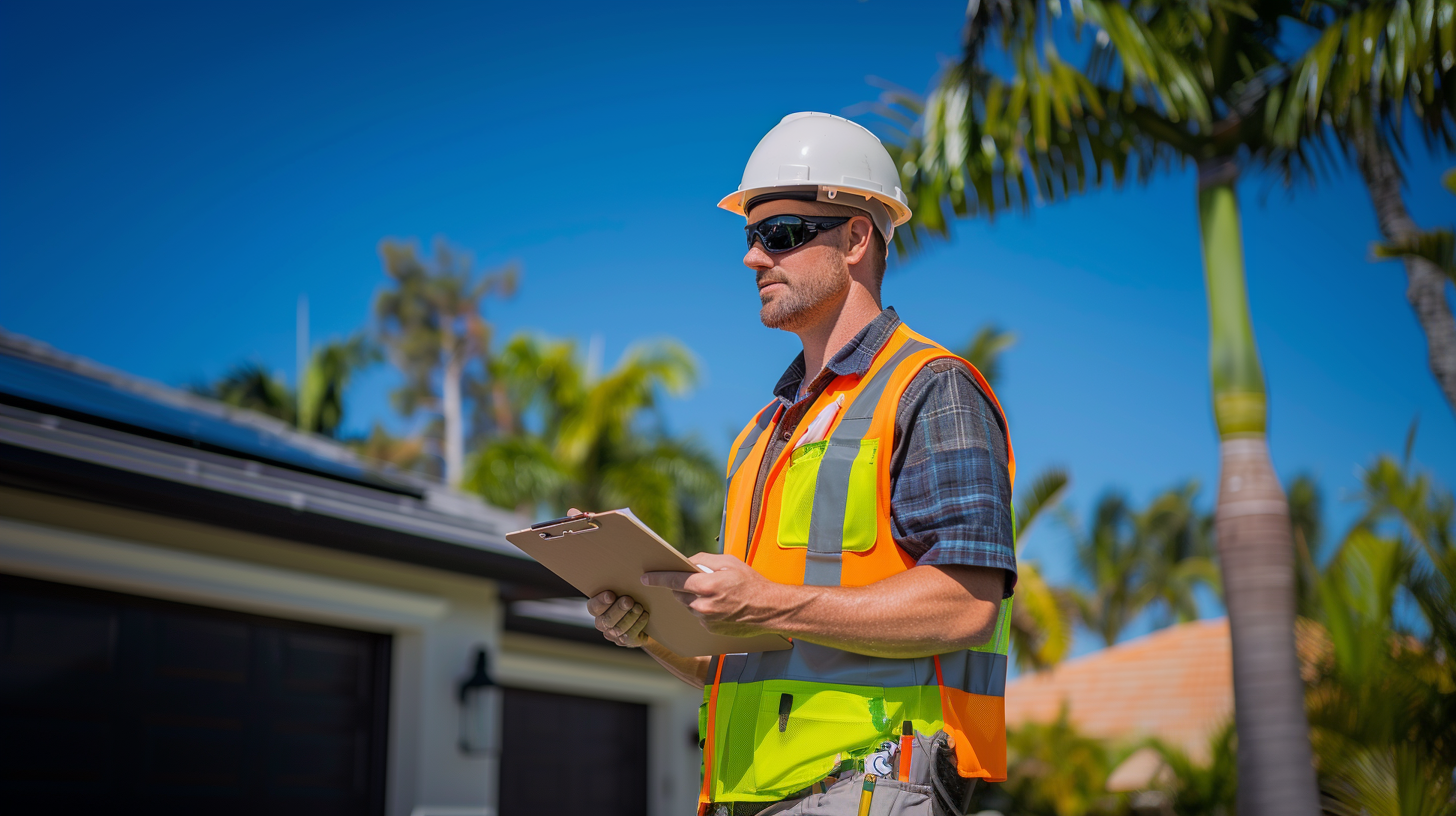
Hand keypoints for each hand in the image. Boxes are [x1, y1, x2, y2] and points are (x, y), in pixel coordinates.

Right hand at [587, 590, 650, 647]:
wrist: (645, 617)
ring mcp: (613, 635)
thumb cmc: (631, 598)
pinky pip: (629, 635)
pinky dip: (638, 624)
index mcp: (597, 609)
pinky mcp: (625, 641)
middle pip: (607, 619)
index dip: (601, 602)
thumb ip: (619, 587)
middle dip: (618, 609)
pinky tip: (645, 615)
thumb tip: (624, 574)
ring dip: (630, 617)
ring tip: (639, 607)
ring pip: (618, 629)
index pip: (593, 607)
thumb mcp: (623, 591)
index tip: (611, 595)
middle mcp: (602, 623)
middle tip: (629, 601)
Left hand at [640, 552, 782, 637]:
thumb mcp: (729, 562)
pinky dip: (703, 609)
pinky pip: (699, 616)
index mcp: (706, 586)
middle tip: (692, 580)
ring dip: (693, 598)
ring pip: (688, 606)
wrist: (769, 609)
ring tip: (712, 592)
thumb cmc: (751, 582)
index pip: (674, 581)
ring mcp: (706, 620)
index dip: (657, 578)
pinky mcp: (710, 629)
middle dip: (680, 586)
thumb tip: (687, 561)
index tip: (645, 577)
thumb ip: (704, 560)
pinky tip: (719, 604)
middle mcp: (703, 605)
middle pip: (679, 594)